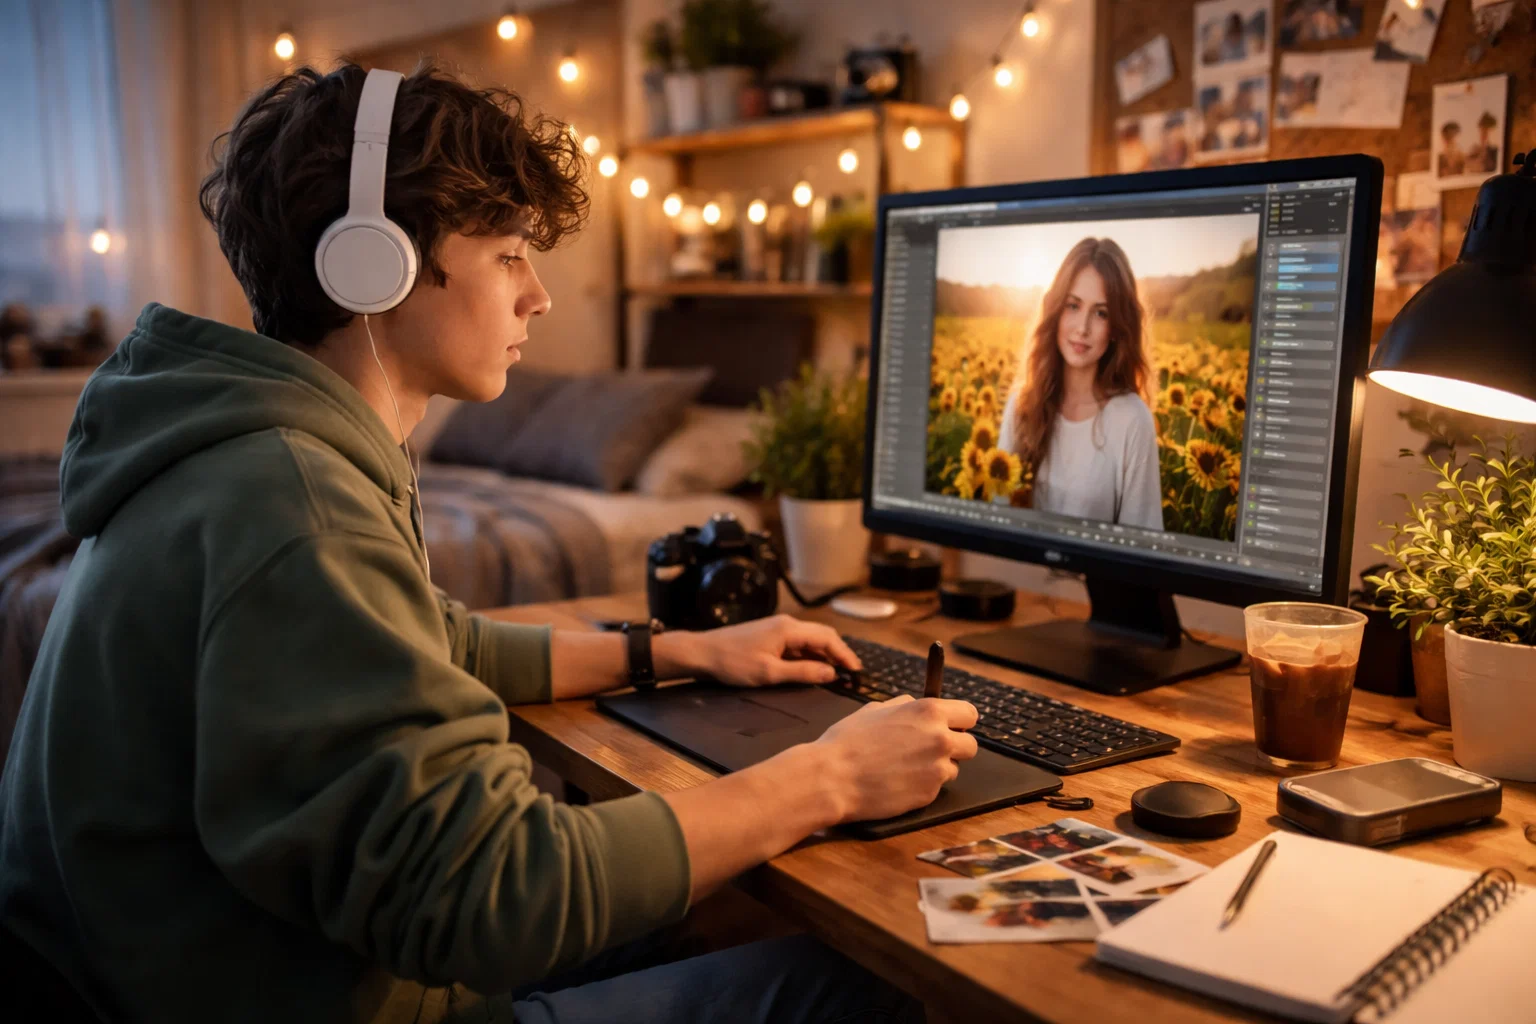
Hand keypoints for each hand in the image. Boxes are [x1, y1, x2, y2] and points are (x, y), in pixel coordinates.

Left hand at [680, 614, 862, 687]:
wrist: (702, 652)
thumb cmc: (733, 663)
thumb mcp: (769, 673)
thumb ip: (803, 673)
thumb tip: (831, 674)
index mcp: (789, 629)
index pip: (827, 638)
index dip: (844, 655)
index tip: (856, 671)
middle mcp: (787, 624)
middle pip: (822, 635)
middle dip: (838, 653)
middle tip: (850, 673)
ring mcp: (778, 628)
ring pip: (810, 640)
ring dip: (824, 655)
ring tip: (836, 673)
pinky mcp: (770, 636)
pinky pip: (797, 644)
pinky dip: (809, 656)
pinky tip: (812, 669)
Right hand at [812, 696, 978, 822]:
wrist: (833, 777)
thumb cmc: (848, 741)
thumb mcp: (875, 709)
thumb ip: (904, 706)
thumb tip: (915, 704)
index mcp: (929, 711)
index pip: (970, 714)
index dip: (960, 721)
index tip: (952, 726)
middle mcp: (940, 738)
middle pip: (971, 745)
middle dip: (955, 748)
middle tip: (931, 750)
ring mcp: (937, 769)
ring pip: (954, 768)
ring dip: (938, 768)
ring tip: (908, 768)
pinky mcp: (930, 794)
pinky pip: (936, 788)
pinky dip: (923, 786)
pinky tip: (899, 782)